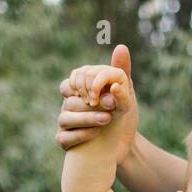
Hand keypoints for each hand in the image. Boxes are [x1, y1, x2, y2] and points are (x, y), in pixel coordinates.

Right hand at [57, 44, 138, 163]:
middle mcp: (68, 106)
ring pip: (64, 118)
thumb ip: (121, 71)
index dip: (85, 85)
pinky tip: (96, 133)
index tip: (102, 89)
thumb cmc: (122, 115)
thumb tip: (121, 47)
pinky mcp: (65, 142)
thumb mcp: (126, 92)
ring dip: (87, 118)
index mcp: (78, 91)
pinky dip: (80, 135)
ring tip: (107, 119)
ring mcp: (65, 124)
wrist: (127, 144)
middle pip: (69, 100)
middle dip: (90, 102)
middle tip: (110, 104)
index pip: (72, 82)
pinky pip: (64, 138)